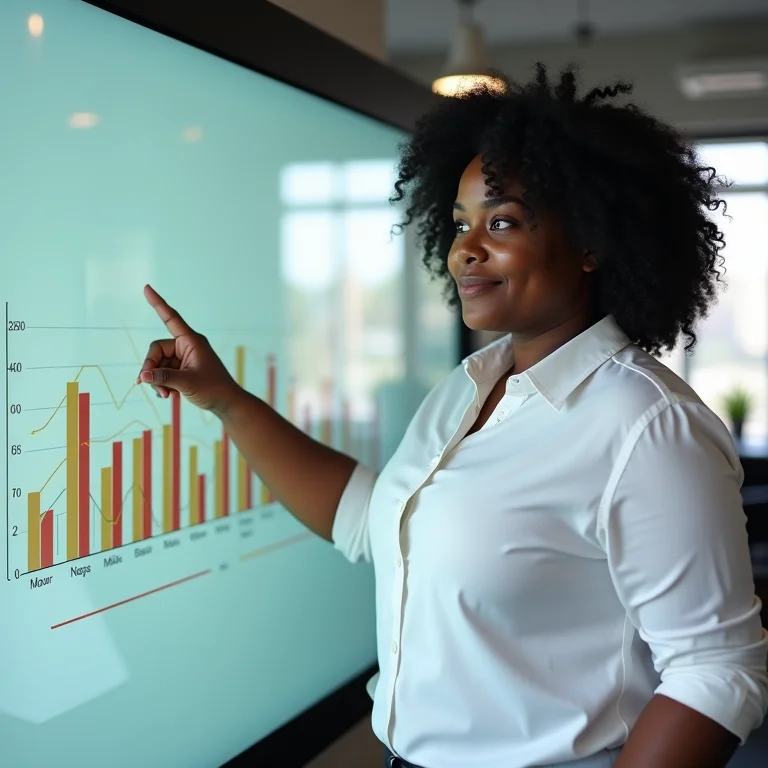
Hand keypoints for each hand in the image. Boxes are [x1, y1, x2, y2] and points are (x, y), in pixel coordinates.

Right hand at [137, 285, 239, 413]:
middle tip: (148, 384)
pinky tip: (168, 395)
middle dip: (151, 368)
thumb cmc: (213, 389)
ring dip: (157, 380)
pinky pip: (163, 373)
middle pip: (156, 350)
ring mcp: (183, 358)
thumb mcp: (186, 383)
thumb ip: (163, 378)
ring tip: (165, 395)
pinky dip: (162, 384)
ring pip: (157, 364)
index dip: (158, 303)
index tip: (147, 287)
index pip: (171, 318)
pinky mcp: (181, 370)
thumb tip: (142, 375)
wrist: (226, 403)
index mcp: (191, 341)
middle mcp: (186, 346)